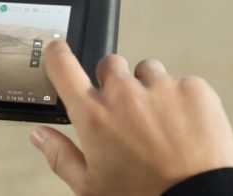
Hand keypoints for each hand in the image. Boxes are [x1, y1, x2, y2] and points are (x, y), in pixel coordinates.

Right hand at [31, 42, 232, 195]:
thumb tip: (39, 135)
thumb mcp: (90, 187)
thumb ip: (60, 156)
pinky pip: (182, 83)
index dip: (57, 54)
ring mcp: (161, 87)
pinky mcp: (194, 88)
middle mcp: (123, 93)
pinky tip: (186, 129)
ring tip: (161, 124)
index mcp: (93, 115)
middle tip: (127, 114)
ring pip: (148, 71)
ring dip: (150, 88)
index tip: (59, 51)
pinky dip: (182, 100)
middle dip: (114, 82)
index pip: (63, 65)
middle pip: (110, 64)